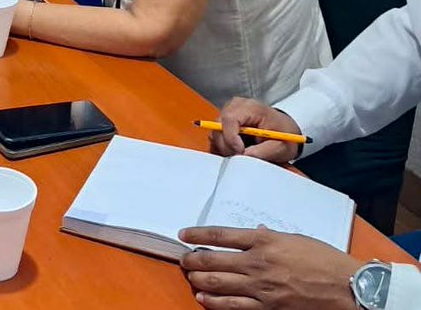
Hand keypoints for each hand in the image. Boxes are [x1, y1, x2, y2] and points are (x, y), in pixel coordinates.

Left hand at [180, 225, 359, 309]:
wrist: (348, 288)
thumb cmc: (325, 260)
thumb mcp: (295, 239)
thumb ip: (269, 236)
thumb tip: (252, 231)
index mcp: (264, 241)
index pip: (221, 235)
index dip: (198, 235)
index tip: (184, 234)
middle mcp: (257, 263)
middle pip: (213, 260)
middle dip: (193, 260)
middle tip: (184, 259)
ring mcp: (261, 288)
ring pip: (217, 283)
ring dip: (199, 279)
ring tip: (191, 277)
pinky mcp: (268, 308)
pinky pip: (233, 306)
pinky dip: (214, 302)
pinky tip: (204, 298)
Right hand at [209, 97, 302, 162]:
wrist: (285, 130)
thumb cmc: (284, 135)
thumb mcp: (280, 147)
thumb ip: (263, 152)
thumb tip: (243, 156)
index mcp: (251, 108)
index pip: (229, 118)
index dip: (230, 137)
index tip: (240, 152)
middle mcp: (235, 106)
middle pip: (218, 126)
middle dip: (227, 145)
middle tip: (241, 156)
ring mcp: (228, 112)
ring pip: (216, 132)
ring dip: (225, 147)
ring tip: (242, 152)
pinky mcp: (224, 121)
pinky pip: (216, 135)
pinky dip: (224, 146)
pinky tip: (237, 149)